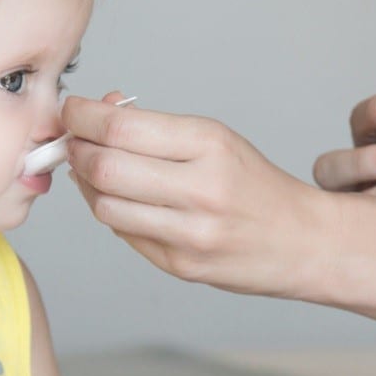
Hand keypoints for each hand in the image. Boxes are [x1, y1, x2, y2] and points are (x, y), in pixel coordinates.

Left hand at [62, 94, 328, 296]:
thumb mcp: (217, 140)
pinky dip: (113, 213)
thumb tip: (100, 111)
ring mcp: (190, 233)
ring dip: (88, 185)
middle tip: (74, 141)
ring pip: (105, 206)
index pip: (121, 127)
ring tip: (96, 171)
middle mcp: (201, 189)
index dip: (82, 116)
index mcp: (210, 145)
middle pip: (104, 167)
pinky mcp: (180, 265)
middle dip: (76, 150)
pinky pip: (123, 234)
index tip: (72, 110)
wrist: (303, 241)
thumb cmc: (255, 186)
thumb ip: (156, 128)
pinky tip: (123, 200)